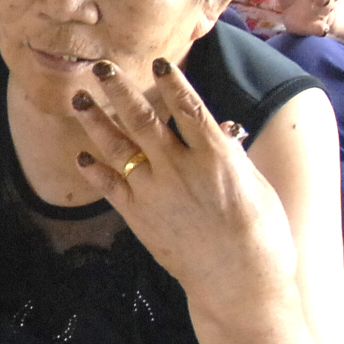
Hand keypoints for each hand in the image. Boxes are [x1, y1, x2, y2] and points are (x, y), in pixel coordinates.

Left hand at [69, 57, 295, 300]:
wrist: (240, 283)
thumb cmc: (263, 235)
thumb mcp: (255, 186)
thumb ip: (230, 156)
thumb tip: (219, 130)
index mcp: (215, 156)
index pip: (188, 107)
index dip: (172, 82)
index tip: (158, 61)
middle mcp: (179, 168)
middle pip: (142, 118)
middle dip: (119, 89)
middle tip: (101, 66)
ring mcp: (154, 191)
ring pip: (117, 146)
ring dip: (96, 120)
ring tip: (79, 99)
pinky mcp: (138, 216)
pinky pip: (109, 186)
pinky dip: (94, 169)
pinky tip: (83, 156)